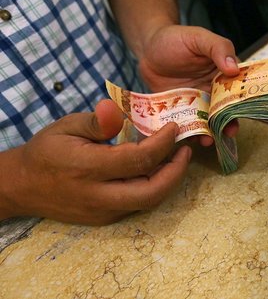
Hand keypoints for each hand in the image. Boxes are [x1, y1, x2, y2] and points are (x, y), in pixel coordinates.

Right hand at [0, 100, 190, 224]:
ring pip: (148, 201)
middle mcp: (98, 195)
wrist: (22, 186)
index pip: (138, 161)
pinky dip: (153, 186)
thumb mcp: (65, 127)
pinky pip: (137, 204)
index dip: (162, 144)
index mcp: (87, 169)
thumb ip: (95, 122)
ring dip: (168, 180)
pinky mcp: (105, 218)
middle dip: (176, 172)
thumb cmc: (46, 151)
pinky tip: (157, 168)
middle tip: (185, 150)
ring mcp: (102, 211)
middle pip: (151, 193)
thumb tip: (114, 109)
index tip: (174, 127)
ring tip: (175, 157)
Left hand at [137, 24, 239, 144]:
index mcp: (224, 72)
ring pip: (209, 120)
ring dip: (211, 132)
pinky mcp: (182, 110)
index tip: (243, 112)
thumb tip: (234, 69)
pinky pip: (189, 124)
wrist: (148, 49)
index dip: (243, 101)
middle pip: (226, 109)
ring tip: (208, 140)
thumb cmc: (176, 38)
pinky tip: (189, 139)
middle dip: (229, 122)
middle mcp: (214, 89)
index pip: (239, 87)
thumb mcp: (199, 38)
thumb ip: (218, 48)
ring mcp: (199, 102)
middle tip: (229, 132)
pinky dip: (190, 133)